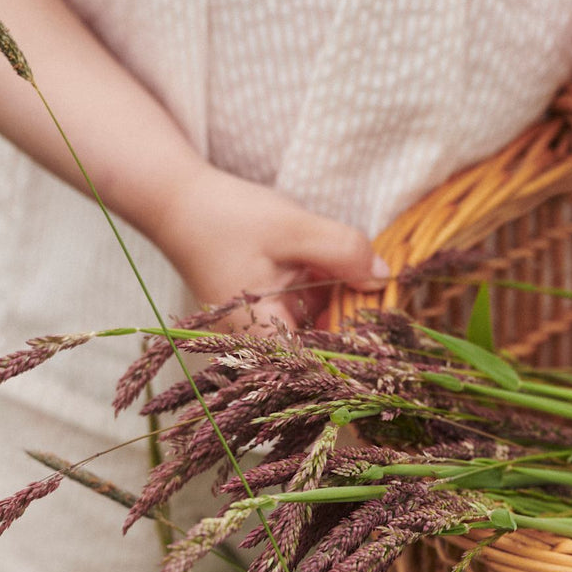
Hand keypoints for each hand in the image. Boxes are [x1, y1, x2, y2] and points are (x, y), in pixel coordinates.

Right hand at [158, 164, 389, 330]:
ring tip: (364, 274)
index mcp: (264, 339)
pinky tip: (333, 267)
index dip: (362, 353)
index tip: (394, 332)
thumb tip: (384, 278)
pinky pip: (308, 315)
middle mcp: (263, 348)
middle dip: (358, 322)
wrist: (177, 205)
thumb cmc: (226, 218)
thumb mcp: (293, 228)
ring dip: (344, 304)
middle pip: (326, 352)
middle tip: (385, 289)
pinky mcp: (268, 317)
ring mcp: (265, 334)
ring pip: (321, 330)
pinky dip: (326, 293)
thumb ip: (342, 251)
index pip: (325, 367)